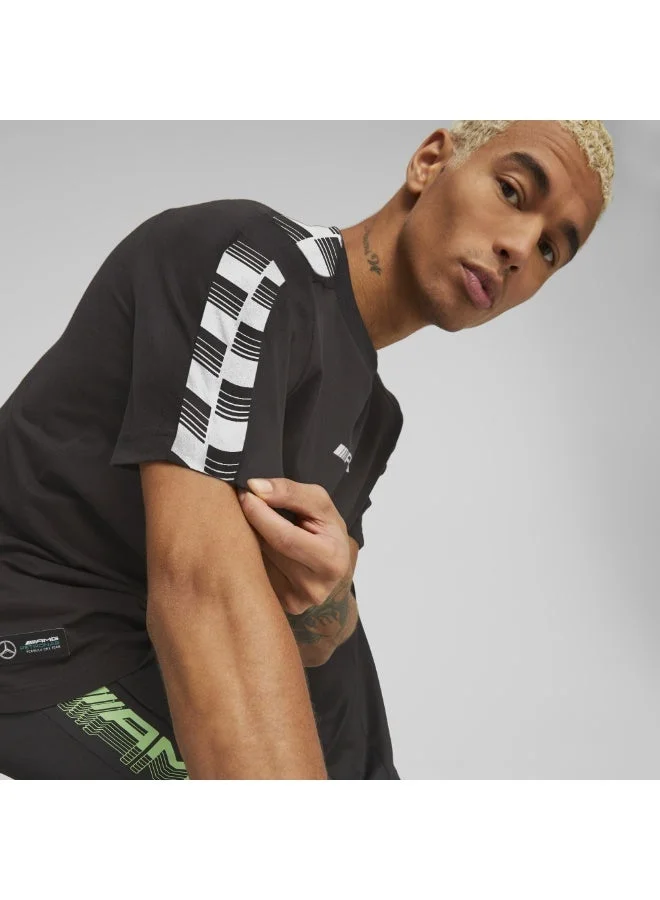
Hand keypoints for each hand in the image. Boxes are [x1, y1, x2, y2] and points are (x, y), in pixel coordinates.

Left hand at [236, 478, 352, 615]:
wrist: (333, 566)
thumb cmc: (327, 530)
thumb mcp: (320, 504)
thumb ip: (290, 492)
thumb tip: (255, 487)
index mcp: (330, 561)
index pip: (283, 537)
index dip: (259, 514)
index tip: (244, 494)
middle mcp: (313, 588)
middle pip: (266, 550)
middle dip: (251, 524)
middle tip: (243, 505)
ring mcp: (295, 601)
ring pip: (257, 563)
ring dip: (249, 541)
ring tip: (254, 527)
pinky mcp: (279, 606)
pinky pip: (255, 576)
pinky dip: (250, 558)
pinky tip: (255, 549)